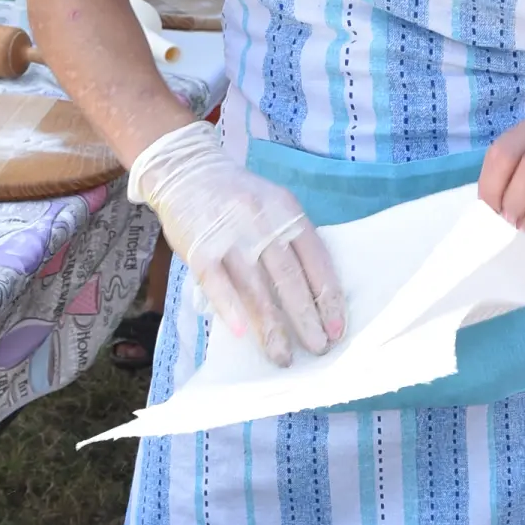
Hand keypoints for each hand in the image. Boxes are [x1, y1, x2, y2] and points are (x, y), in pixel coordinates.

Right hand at [128, 120, 345, 365]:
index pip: (316, 259)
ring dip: (271, 327)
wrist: (185, 168)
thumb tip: (316, 292)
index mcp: (287, 211)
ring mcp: (229, 235)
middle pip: (289, 278)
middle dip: (306, 318)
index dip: (328, 296)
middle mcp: (261, 222)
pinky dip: (229, 308)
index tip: (338, 328)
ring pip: (255, 288)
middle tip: (318, 349)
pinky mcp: (199, 248)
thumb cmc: (237, 196)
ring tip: (282, 356)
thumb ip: (292, 239)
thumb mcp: (274, 204)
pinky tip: (240, 333)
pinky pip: (216, 283)